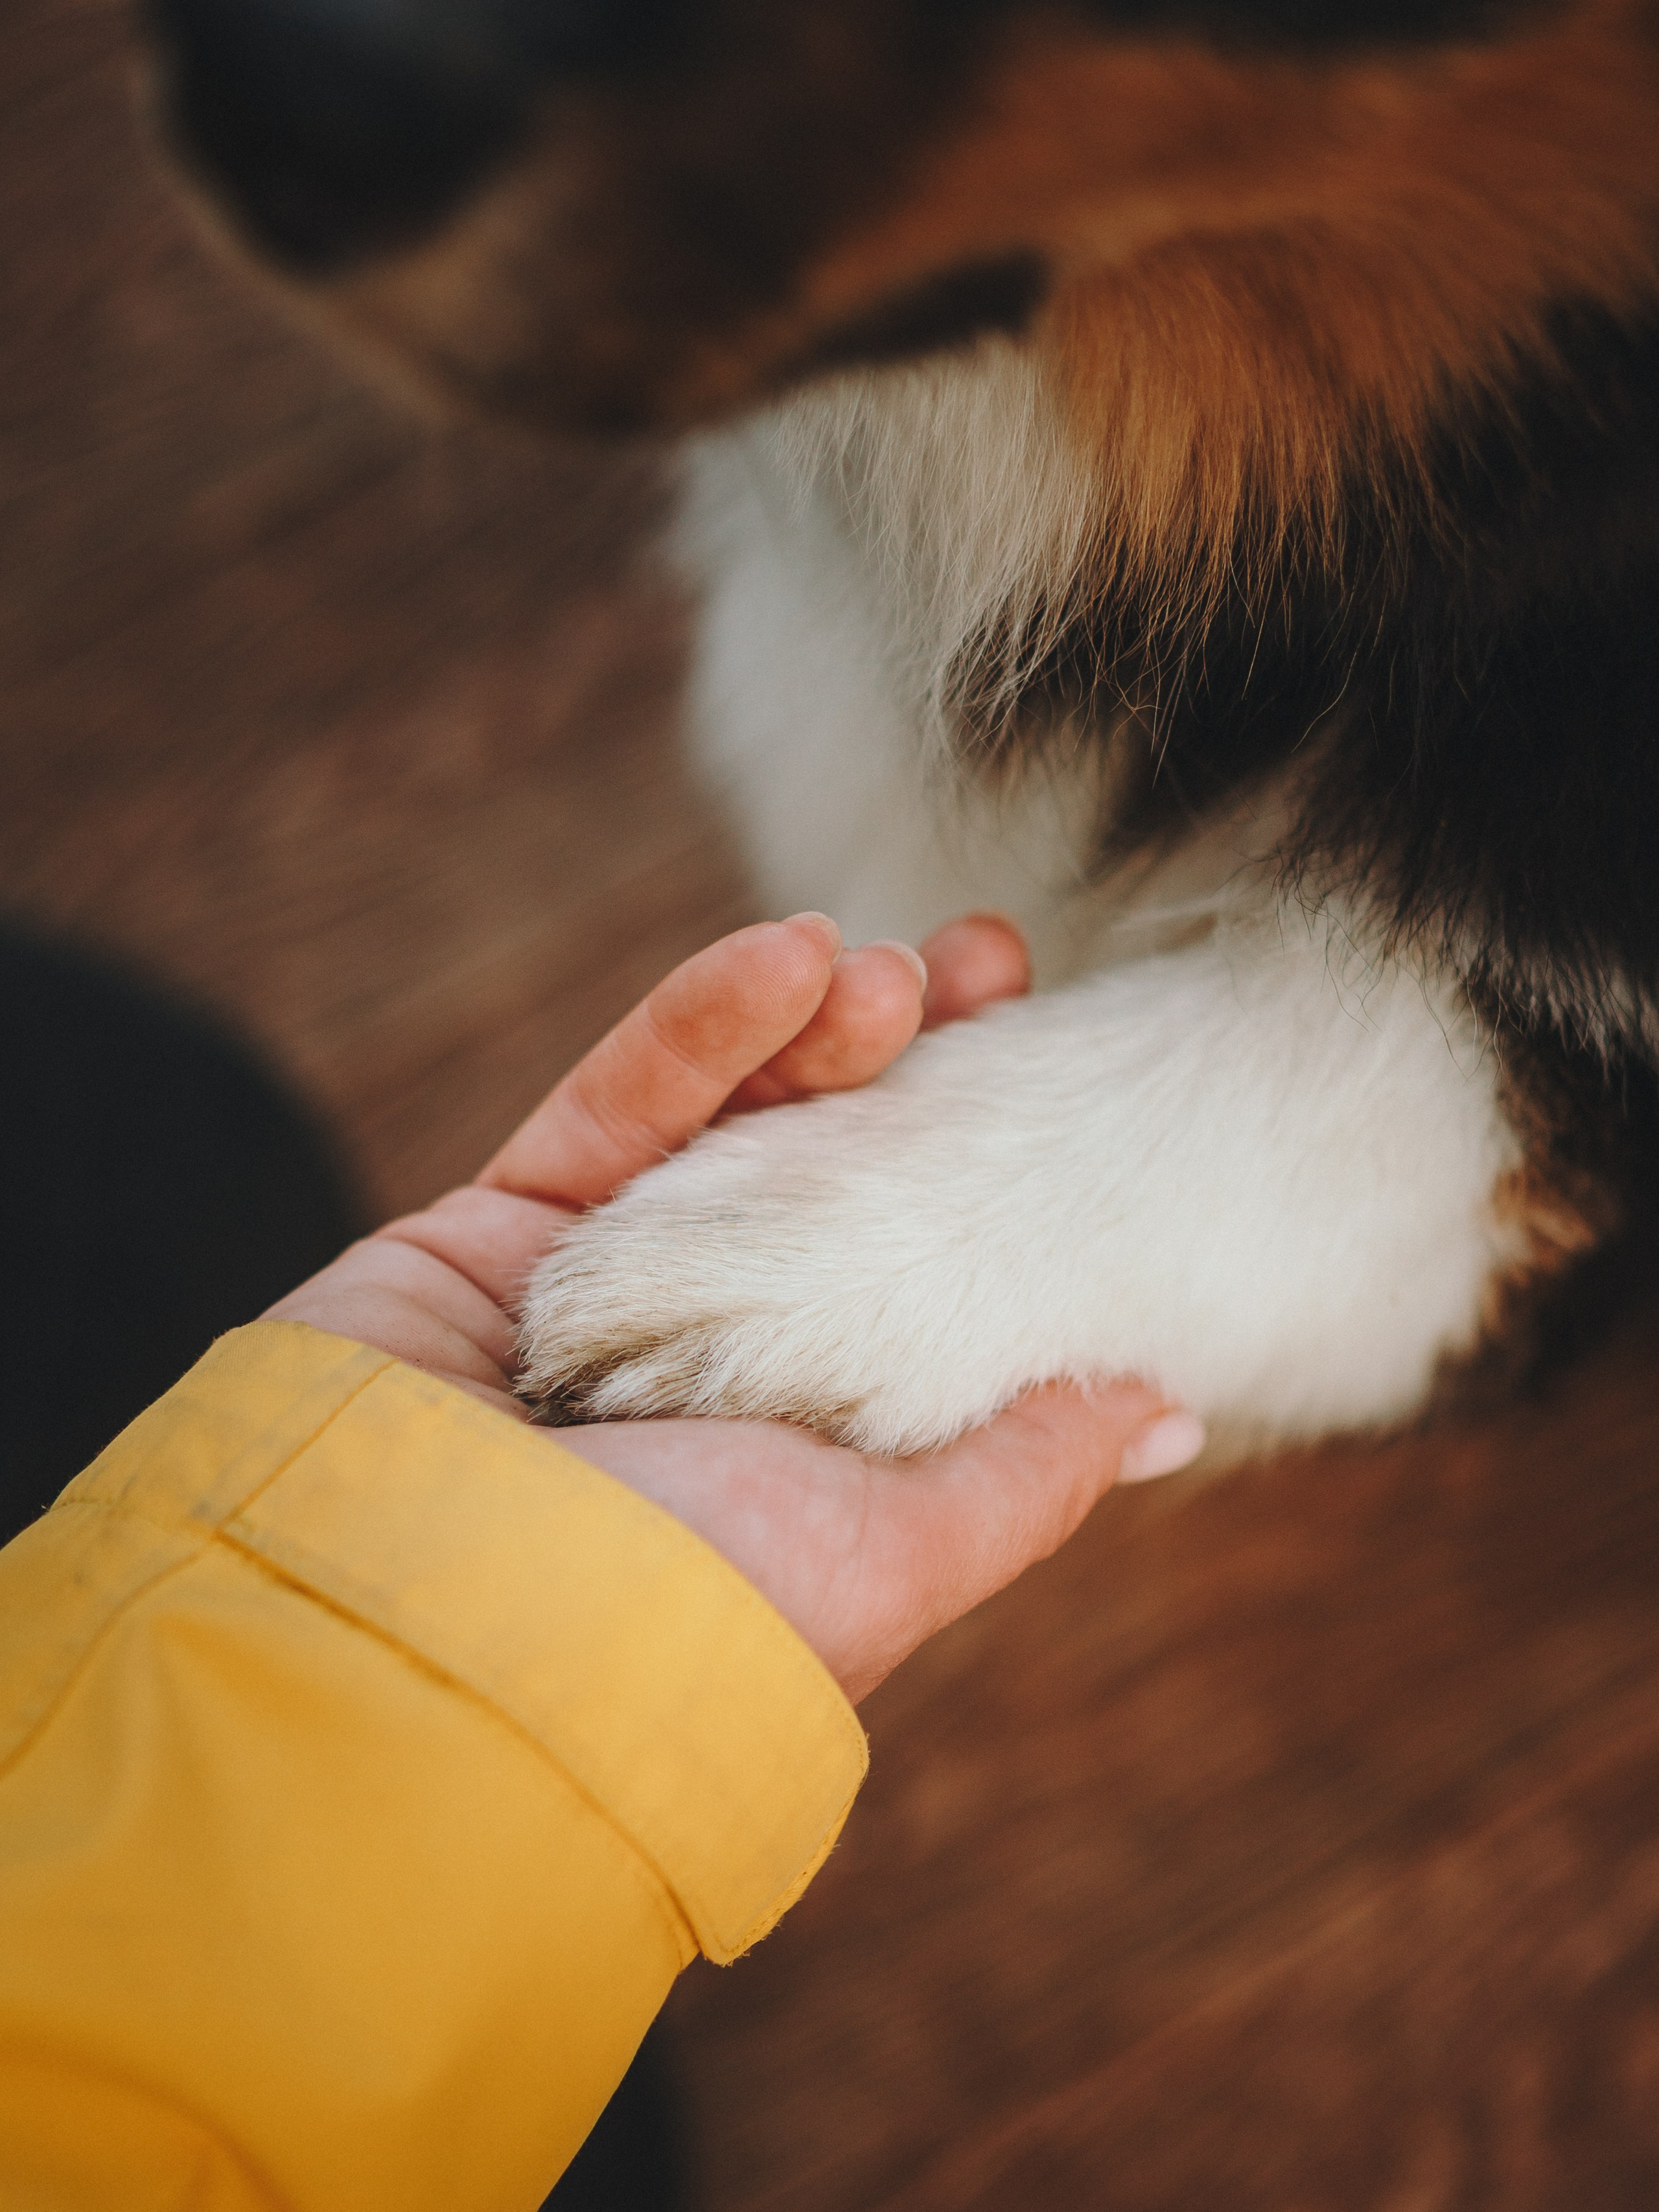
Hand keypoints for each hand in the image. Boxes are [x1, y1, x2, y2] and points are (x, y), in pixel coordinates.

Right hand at [268, 912, 1202, 1700]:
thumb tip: (1171, 1408)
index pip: (913, 1269)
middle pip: (825, 1176)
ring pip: (724, 1126)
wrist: (426, 1642)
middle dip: (909, 1063)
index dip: (981, 1166)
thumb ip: (1027, 1470)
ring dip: (814, 1026)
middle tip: (988, 965)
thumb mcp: (897, 1556)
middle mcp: (709, 1357)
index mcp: (806, 1432)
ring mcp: (600, 1290)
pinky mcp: (494, 1233)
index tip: (1056, 1068)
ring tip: (891, 963)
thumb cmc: (685, 1622)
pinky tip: (785, 959)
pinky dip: (696, 1026)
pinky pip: (610, 1106)